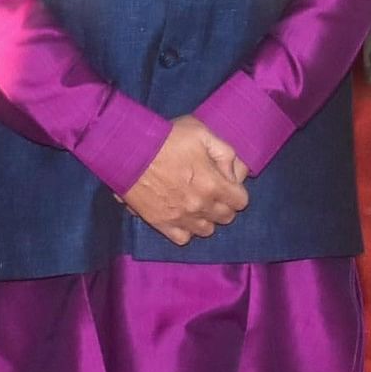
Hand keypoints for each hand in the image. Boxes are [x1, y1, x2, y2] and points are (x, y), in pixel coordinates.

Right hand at [122, 116, 249, 245]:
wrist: (129, 150)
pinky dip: (186, 230)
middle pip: (226, 217)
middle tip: (211, 191)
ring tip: (196, 204)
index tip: (225, 183)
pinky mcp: (161, 224)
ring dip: (206, 218)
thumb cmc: (166, 138)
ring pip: (206, 230)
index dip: (236, 191)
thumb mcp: (203, 133)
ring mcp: (180, 218)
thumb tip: (233, 174)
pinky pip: (183, 239)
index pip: (241, 201)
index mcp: (213, 184)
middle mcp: (200, 206)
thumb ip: (226, 154)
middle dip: (223, 205)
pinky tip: (182, 216)